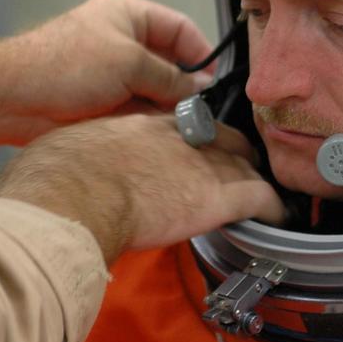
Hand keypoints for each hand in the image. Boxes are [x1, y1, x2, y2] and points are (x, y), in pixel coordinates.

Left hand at [0, 0, 216, 148]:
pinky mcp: (100, 102)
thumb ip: (171, 77)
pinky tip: (158, 134)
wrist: (14, 99)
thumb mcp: (130, 64)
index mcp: (127, 14)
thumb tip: (198, 88)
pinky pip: (136, 111)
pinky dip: (149, 122)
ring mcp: (110, 74)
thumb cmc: (58, 65)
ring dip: (166, 106)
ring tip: (181, 122)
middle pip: (169, 62)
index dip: (200, 51)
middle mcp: (120, 42)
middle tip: (199, 106)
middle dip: (184, 84)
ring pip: (154, 90)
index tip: (213, 77)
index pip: (180, 27)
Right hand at [0, 113, 284, 260]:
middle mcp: (181, 136)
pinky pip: (260, 197)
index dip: (194, 139)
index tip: (194, 152)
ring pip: (246, 164)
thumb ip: (88, 158)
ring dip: (255, 178)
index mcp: (145, 124)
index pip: (183, 125)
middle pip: (223, 137)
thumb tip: (72, 172)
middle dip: (234, 151)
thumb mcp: (74, 151)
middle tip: (240, 167)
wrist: (74, 190)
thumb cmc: (60, 174)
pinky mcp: (218, 196)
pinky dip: (275, 208)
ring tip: (264, 192)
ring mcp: (204, 163)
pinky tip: (282, 217)